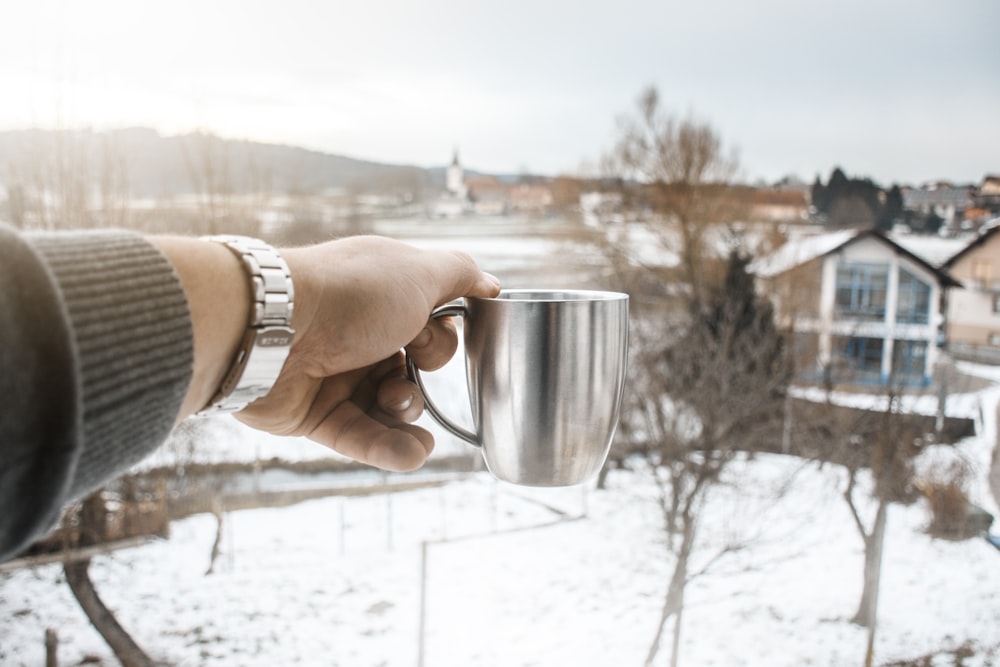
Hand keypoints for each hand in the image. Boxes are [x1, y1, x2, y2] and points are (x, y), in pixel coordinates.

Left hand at [235, 236, 499, 470]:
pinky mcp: (313, 415)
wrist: (271, 329)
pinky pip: (360, 438)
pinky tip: (413, 453)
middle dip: (422, 379)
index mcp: (381, 296)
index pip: (426, 326)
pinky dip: (390, 448)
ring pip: (388, 410)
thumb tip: (491, 285)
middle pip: (411, 371)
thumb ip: (461, 276)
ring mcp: (334, 375)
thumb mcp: (419, 273)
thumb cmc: (351, 295)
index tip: (433, 335)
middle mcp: (358, 333)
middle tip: (409, 370)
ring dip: (408, 417)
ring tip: (400, 411)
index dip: (440, 337)